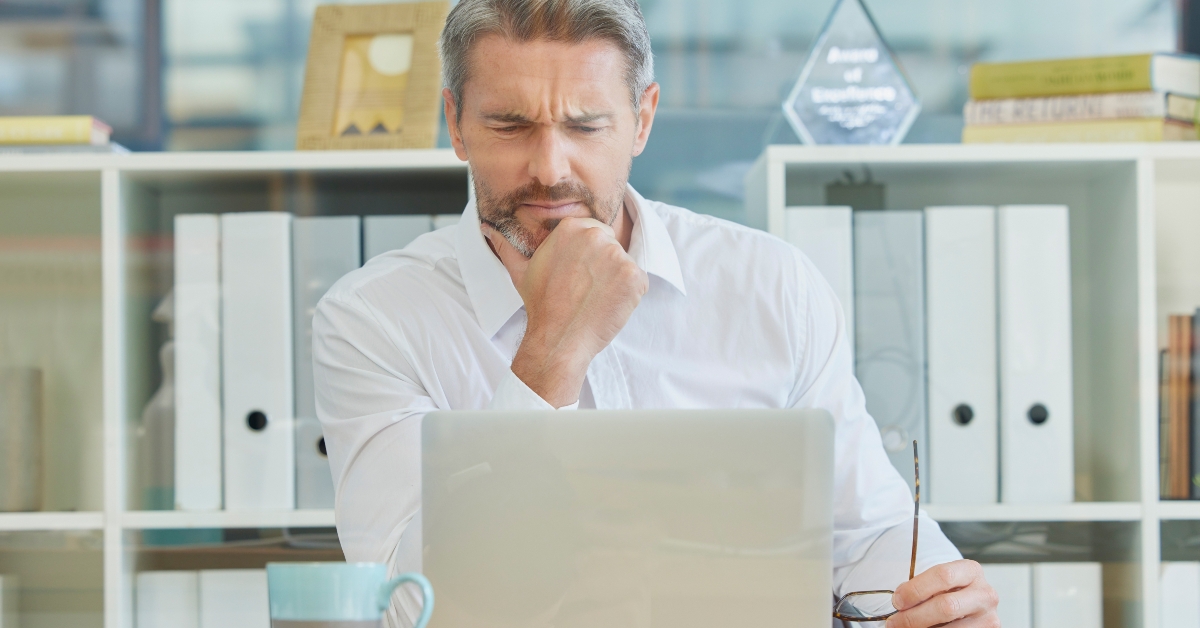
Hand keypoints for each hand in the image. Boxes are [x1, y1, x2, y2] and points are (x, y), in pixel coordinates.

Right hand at [483, 217, 646, 407]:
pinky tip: (608, 306)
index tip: (579, 275)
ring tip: (594, 299)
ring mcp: (618, 256)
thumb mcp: (521, 271)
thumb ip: (507, 246)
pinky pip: (638, 282)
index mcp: (572, 228)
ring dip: (616, 281)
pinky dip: (629, 296)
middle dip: (603, 266)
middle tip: (586, 290)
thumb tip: (486, 228)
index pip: (595, 232)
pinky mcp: (635, 277)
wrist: (558, 338)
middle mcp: (596, 236)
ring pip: (625, 265)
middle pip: (612, 246)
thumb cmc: (541, 305)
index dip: (589, 256)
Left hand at [886, 560, 998, 627]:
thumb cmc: (946, 591)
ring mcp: (988, 617)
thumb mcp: (937, 583)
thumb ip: (922, 588)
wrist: (968, 606)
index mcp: (971, 571)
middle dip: (914, 616)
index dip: (916, 589)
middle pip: (946, 606)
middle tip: (895, 621)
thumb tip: (898, 602)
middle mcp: (985, 594)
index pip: (942, 576)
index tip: (897, 600)